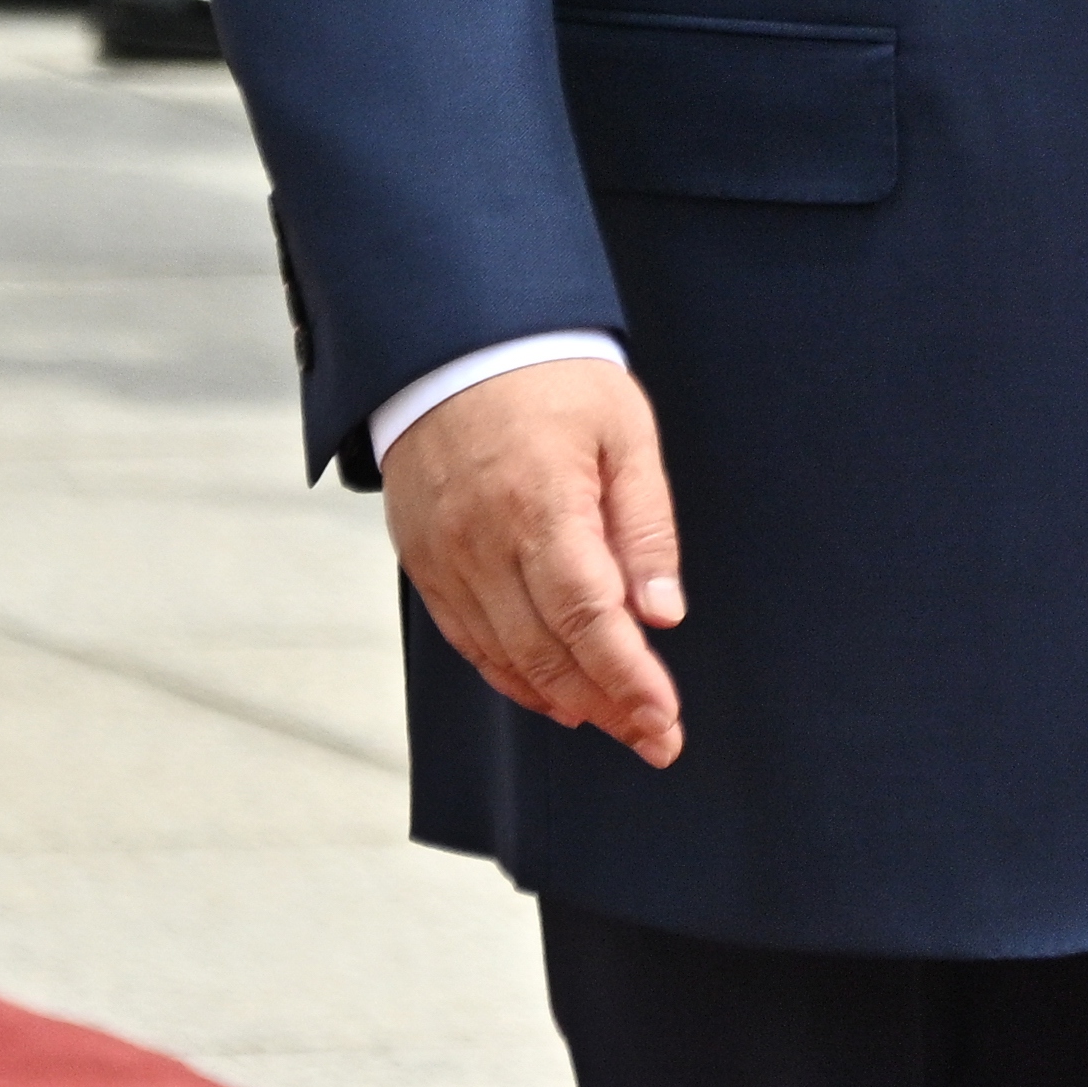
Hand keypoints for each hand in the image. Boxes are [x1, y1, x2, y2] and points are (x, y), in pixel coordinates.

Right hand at [385, 356, 687, 770]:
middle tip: (654, 739)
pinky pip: (466, 638)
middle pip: (547, 650)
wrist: (455, 347)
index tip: (665, 721)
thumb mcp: (626, 435)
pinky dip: (508, 674)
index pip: (589, 617)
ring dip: (560, 698)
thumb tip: (662, 615)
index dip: (628, 678)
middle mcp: (483, 543)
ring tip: (613, 722)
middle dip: (606, 704)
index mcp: (541, 506)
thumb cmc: (556, 383)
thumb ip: (644, 527)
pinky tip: (548, 693)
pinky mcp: (423, 562)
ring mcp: (445, 557)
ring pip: (503, 655)